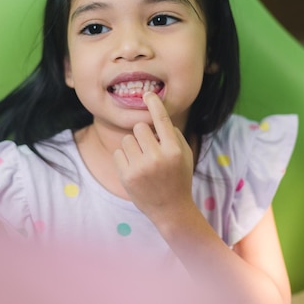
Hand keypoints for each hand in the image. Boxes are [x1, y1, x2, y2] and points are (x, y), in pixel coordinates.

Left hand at [113, 92, 195, 225]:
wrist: (171, 210)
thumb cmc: (178, 177)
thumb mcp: (185, 155)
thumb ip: (172, 135)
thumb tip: (155, 115)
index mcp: (174, 151)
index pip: (162, 121)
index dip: (154, 105)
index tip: (148, 94)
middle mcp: (158, 158)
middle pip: (140, 127)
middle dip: (143, 135)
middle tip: (149, 148)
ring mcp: (141, 168)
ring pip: (127, 139)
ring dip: (133, 146)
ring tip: (143, 161)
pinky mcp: (127, 176)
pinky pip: (118, 153)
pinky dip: (124, 158)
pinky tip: (134, 169)